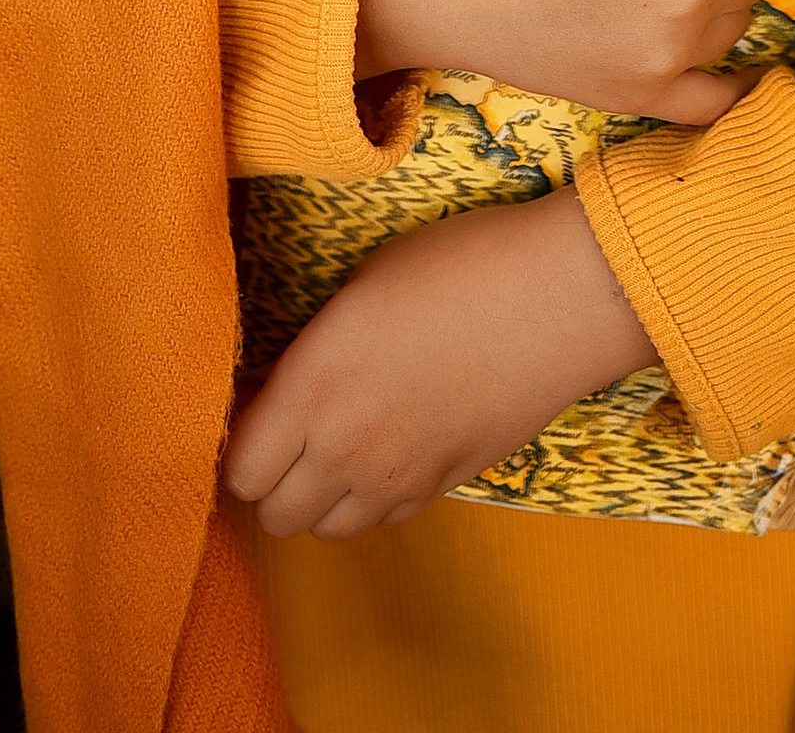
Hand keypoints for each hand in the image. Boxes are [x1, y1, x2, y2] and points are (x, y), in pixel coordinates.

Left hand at [223, 189, 655, 538]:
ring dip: (318, 497)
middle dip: (270, 480)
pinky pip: (382, 521)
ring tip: (337, 445)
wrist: (556, 298)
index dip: (240, 443)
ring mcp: (396, 478)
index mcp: (314, 385)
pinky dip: (371, 499)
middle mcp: (345, 447)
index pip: (238, 468)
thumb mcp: (361, 285)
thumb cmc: (457, 265)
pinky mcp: (441, 488)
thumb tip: (287, 386)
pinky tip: (388, 449)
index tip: (255, 410)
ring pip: (324, 530)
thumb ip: (313, 351)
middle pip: (273, 514)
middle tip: (288, 434)